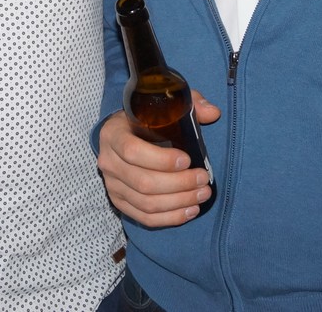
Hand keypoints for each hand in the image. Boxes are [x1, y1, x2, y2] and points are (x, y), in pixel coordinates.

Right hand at [96, 91, 219, 227]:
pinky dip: (170, 218)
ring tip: (202, 194)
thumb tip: (213, 113)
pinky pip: (144, 217)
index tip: (187, 160)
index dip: (161, 160)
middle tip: (203, 179)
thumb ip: (189, 105)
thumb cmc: (145, 120)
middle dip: (179, 184)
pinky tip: (190, 210)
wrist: (123, 135)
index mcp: (113, 134)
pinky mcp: (119, 202)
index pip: (132, 151)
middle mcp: (108, 161)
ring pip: (146, 203)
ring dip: (179, 202)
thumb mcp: (163, 106)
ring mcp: (112, 185)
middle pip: (143, 182)